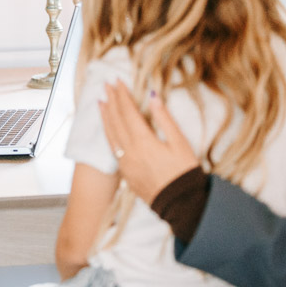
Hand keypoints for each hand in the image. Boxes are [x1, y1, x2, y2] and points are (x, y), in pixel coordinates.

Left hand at [98, 81, 198, 204]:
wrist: (181, 205)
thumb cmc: (184, 172)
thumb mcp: (180, 142)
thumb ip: (165, 119)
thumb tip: (152, 96)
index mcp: (143, 141)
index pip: (128, 112)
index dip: (122, 95)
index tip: (117, 81)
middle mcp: (130, 151)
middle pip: (116, 121)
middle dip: (111, 101)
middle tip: (106, 86)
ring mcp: (126, 163)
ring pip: (110, 135)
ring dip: (105, 117)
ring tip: (101, 103)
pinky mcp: (126, 173)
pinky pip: (112, 149)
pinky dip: (108, 135)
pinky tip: (108, 129)